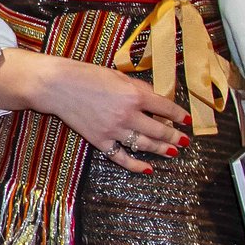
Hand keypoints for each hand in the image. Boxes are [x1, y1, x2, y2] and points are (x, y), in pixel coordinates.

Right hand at [0, 50, 188, 173]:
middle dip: (176, 136)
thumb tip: (156, 99)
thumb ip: (139, 88)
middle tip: (185, 140)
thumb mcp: (118, 76)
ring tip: (173, 151)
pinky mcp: (100, 140)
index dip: (180, 115)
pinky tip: (148, 168)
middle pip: (160, 130)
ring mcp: (114, 130)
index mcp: (134, 95)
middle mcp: (128, 115)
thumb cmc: (86, 75)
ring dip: (163, 150)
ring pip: (146, 145)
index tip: (187, 120)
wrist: (57, 86)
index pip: (166, 108)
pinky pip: (123, 157)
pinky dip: (137, 165)